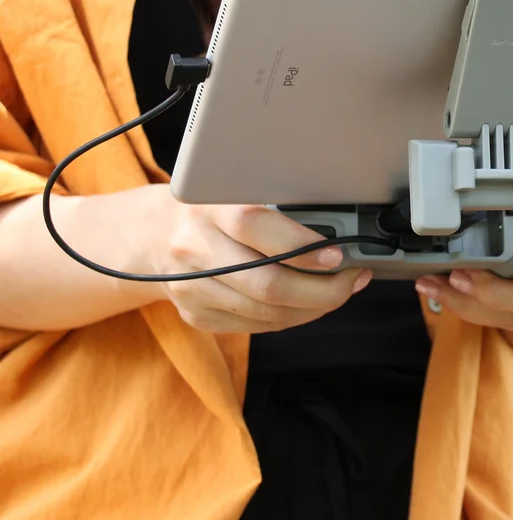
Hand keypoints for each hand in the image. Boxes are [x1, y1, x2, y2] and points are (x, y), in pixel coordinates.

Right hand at [142, 187, 369, 332]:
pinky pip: (257, 325)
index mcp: (208, 207)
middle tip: (352, 280)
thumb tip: (338, 236)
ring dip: (314, 307)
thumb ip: (276, 210)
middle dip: (323, 290)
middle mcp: (194, 248)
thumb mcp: (236, 193)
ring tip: (340, 290)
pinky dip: (292, 317)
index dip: (303, 244)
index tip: (338, 254)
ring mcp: (191, 288)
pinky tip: (309, 303)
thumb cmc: (214, 210)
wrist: (154, 235)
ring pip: (267, 312)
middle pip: (268, 284)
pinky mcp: (196, 315)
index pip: (255, 226)